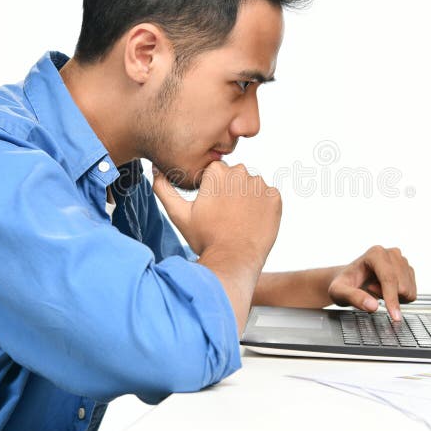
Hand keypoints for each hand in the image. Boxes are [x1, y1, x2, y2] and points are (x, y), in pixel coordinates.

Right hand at [152, 161, 281, 262]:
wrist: (233, 260)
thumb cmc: (205, 238)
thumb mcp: (178, 214)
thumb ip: (164, 188)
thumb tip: (155, 170)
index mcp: (218, 172)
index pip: (215, 172)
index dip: (211, 190)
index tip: (211, 207)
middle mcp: (241, 172)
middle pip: (234, 177)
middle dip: (229, 192)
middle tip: (224, 216)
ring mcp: (261, 185)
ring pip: (251, 187)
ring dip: (246, 199)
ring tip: (238, 221)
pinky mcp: (275, 198)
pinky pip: (268, 197)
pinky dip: (262, 207)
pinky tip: (252, 222)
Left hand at [328, 245, 416, 320]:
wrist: (350, 279)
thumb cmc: (344, 283)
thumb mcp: (339, 291)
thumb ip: (353, 297)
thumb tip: (372, 306)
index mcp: (375, 254)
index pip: (389, 278)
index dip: (392, 299)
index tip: (394, 316)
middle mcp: (391, 254)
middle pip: (401, 286)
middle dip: (387, 296)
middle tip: (370, 290)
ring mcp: (402, 261)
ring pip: (408, 291)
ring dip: (394, 297)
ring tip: (376, 289)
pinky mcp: (408, 270)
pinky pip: (412, 293)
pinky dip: (399, 297)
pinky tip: (385, 289)